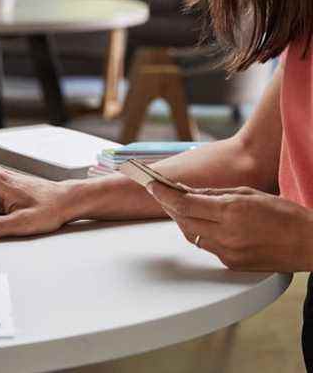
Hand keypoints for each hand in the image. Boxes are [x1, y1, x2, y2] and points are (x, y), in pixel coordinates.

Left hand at [147, 182, 312, 271]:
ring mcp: (227, 252)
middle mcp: (226, 234)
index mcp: (231, 212)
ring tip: (175, 204)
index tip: (151, 184)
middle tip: (158, 191)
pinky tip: (197, 221)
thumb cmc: (284, 214)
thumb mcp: (248, 193)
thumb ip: (214, 194)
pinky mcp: (230, 264)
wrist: (310, 244)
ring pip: (191, 234)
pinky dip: (197, 231)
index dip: (163, 193)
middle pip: (182, 219)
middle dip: (168, 204)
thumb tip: (187, 191)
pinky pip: (205, 245)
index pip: (185, 203)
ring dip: (180, 218)